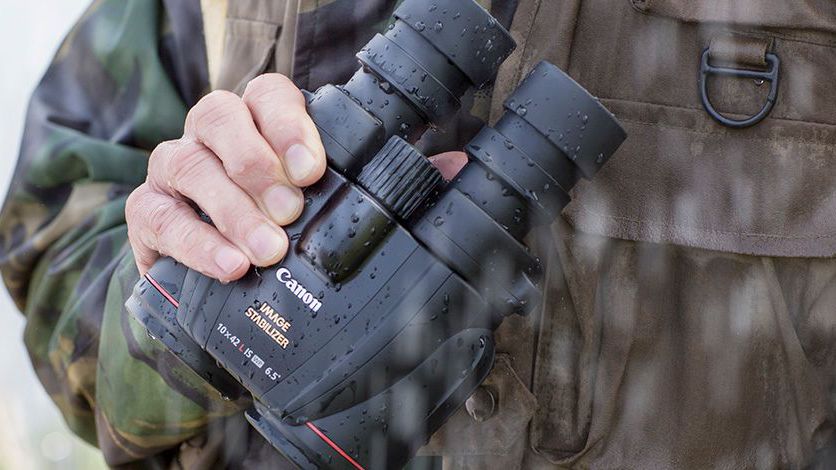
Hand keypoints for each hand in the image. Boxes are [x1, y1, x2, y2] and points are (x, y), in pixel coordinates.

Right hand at [126, 74, 467, 282]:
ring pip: (185, 162)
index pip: (266, 94)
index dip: (288, 123)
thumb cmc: (284, 227)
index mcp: (259, 124)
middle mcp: (212, 136)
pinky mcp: (148, 213)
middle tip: (291, 213)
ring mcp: (174, 170)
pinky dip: (193, 241)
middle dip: (256, 165)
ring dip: (230, 208)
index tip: (315, 169)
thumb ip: (387, 182)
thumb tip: (455, 166)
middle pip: (218, 117)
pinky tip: (228, 265)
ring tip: (266, 250)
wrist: (225, 280)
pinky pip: (156, 214)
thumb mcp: (334, 205)